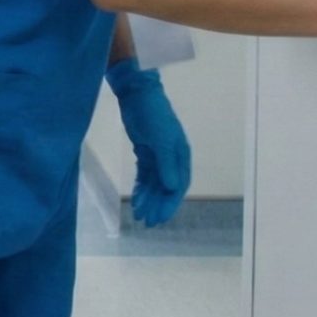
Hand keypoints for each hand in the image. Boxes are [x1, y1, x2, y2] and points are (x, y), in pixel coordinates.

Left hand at [107, 58, 190, 227]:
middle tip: (147, 222)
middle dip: (158, 205)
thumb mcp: (161, 140)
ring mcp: (159, 156)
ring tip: (139, 215)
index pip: (178, 185)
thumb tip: (172, 187)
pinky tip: (136, 199)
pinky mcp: (145, 152)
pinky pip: (145, 176)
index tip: (160, 218)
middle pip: (166, 187)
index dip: (170, 203)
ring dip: (148, 199)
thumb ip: (166, 164)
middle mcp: (172, 158)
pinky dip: (141, 188)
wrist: (136, 94)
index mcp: (180, 155)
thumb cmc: (152, 115)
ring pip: (154, 184)